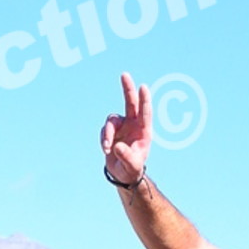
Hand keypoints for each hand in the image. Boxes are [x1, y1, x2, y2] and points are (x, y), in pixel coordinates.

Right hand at [100, 72, 151, 186]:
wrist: (123, 174)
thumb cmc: (132, 169)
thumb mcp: (132, 166)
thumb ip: (126, 157)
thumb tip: (116, 146)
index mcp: (144, 131)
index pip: (145, 112)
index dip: (144, 100)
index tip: (143, 87)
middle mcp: (133, 125)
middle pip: (130, 103)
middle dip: (127, 89)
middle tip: (124, 74)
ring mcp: (122, 127)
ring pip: (111, 121)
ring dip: (108, 133)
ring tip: (106, 149)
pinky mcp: (111, 131)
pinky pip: (105, 130)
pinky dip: (104, 139)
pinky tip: (106, 151)